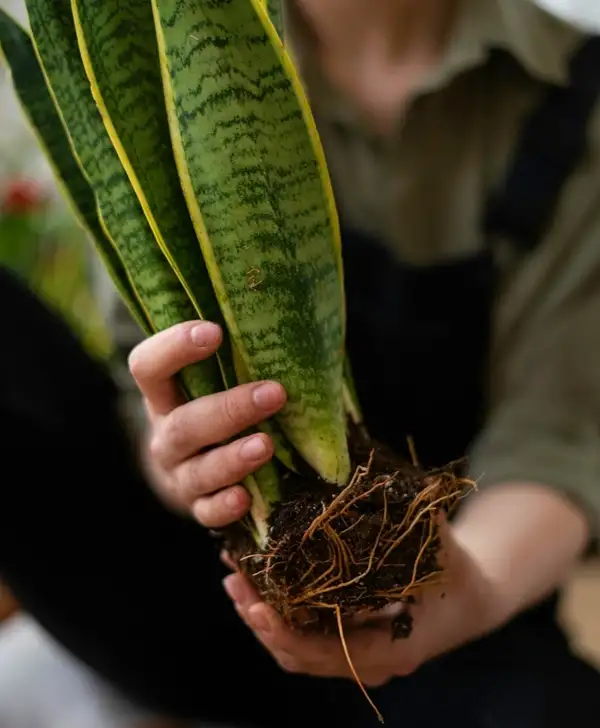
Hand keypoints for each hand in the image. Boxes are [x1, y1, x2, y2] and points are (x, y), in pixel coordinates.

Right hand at [128, 321, 286, 526]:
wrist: (191, 465)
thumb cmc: (214, 406)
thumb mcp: (213, 381)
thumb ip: (237, 359)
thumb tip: (298, 329)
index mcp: (162, 395)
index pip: (148, 367)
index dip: (173, 348)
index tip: (214, 332)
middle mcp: (165, 435)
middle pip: (183, 424)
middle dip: (229, 409)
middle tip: (274, 394)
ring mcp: (179, 474)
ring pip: (198, 470)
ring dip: (232, 458)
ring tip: (266, 445)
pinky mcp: (197, 506)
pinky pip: (206, 512)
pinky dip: (224, 506)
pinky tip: (246, 498)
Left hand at [222, 521, 497, 686]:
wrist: (474, 596)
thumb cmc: (457, 568)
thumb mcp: (438, 541)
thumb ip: (408, 515)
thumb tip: (374, 473)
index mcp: (392, 646)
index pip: (329, 652)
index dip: (289, 633)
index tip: (257, 607)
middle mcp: (370, 662)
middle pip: (301, 655)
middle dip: (262, 621)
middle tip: (233, 582)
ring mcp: (357, 656)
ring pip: (297, 651)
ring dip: (262, 618)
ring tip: (234, 579)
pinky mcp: (348, 642)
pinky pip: (304, 639)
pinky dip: (278, 616)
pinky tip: (258, 583)